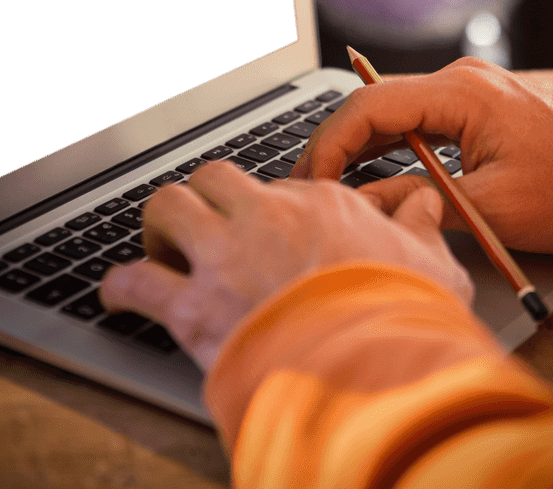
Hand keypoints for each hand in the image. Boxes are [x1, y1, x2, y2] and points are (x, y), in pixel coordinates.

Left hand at [99, 160, 473, 372]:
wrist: (372, 374)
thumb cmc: (404, 319)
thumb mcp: (433, 266)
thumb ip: (423, 228)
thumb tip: (424, 201)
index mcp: (319, 205)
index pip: (280, 188)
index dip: (268, 210)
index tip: (266, 231)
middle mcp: (266, 216)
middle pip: (213, 178)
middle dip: (203, 198)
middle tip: (204, 228)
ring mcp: (225, 257)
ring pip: (169, 206)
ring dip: (160, 227)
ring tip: (162, 249)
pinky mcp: (194, 308)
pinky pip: (136, 282)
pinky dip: (122, 287)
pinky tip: (119, 296)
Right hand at [289, 58, 552, 255]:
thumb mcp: (489, 207)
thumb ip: (416, 203)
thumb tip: (356, 205)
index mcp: (462, 93)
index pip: (373, 104)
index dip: (331, 142)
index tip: (312, 181)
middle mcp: (457, 80)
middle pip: (372, 104)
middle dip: (332, 144)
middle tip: (304, 187)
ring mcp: (461, 90)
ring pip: (386, 110)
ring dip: (352, 145)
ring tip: (321, 184)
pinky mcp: (465, 107)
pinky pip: (408, 120)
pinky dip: (380, 145)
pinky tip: (357, 172)